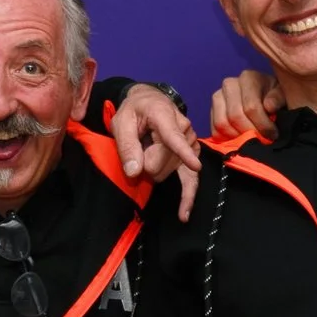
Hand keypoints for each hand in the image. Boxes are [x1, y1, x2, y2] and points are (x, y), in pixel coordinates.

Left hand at [110, 85, 200, 216]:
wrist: (149, 102)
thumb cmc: (134, 111)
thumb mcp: (121, 122)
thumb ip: (126, 145)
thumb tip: (135, 172)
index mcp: (164, 116)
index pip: (174, 137)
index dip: (183, 152)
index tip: (194, 166)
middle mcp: (184, 128)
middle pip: (163, 161)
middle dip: (146, 161)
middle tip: (138, 145)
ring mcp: (190, 143)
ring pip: (171, 171)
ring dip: (155, 167)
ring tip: (150, 148)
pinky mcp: (192, 155)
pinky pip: (191, 179)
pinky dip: (187, 196)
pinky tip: (183, 214)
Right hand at [207, 69, 281, 146]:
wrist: (264, 97)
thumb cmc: (274, 97)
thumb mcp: (282, 95)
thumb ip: (278, 99)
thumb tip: (269, 106)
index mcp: (248, 78)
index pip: (251, 107)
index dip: (263, 125)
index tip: (273, 134)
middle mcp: (229, 84)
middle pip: (235, 116)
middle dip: (250, 132)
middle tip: (262, 140)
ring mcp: (217, 97)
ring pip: (222, 123)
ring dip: (238, 137)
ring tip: (251, 140)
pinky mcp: (212, 111)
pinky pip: (214, 130)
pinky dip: (226, 139)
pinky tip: (240, 140)